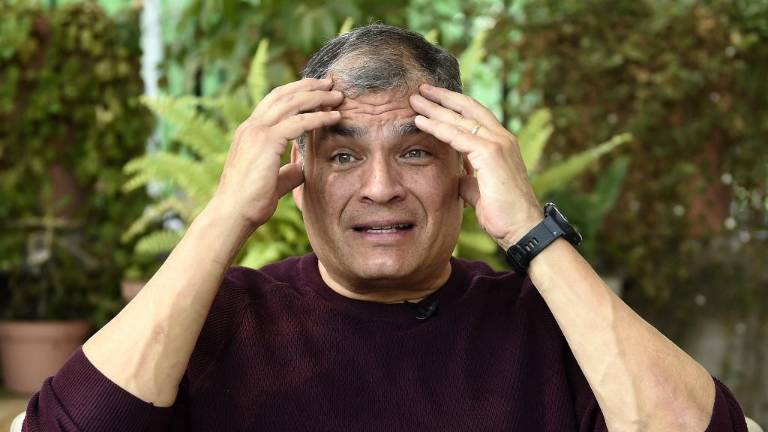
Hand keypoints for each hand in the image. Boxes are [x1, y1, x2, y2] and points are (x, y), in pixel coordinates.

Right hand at [210, 78, 342, 229]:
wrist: (232, 214)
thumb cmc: (249, 203)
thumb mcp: (272, 182)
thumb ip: (286, 171)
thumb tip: (301, 168)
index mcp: (249, 133)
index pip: (274, 102)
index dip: (296, 93)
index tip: (317, 91)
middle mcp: (251, 127)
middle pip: (283, 95)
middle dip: (309, 86)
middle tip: (330, 83)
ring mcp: (256, 132)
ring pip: (292, 103)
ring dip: (318, 97)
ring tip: (337, 95)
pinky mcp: (266, 141)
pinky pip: (298, 122)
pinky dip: (319, 116)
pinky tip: (334, 116)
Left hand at [410, 84, 542, 249]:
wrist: (522, 229)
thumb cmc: (504, 214)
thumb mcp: (480, 190)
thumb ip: (469, 178)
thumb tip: (457, 176)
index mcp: (502, 144)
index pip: (475, 115)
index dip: (453, 105)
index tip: (433, 99)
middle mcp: (502, 138)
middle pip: (467, 108)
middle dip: (442, 97)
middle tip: (420, 89)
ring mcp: (498, 143)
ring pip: (460, 119)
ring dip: (435, 108)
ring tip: (414, 99)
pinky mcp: (490, 153)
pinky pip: (457, 135)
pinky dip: (437, 126)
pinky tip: (420, 121)